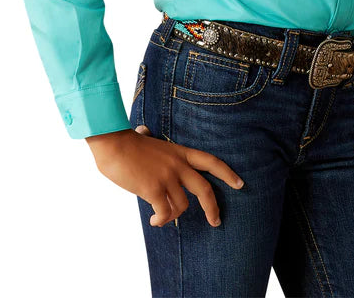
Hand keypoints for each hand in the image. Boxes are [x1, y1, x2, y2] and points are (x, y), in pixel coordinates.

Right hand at [86, 124, 244, 227]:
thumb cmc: (125, 142)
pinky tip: (155, 221)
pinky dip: (161, 220)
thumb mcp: (148, 139)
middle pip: (204, 189)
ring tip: (161, 218)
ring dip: (172, 216)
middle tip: (216, 221)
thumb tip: (143, 131)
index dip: (227, 173)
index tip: (240, 183)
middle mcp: (178, 165)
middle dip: (213, 208)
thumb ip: (152, 141)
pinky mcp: (154, 189)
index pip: (210, 161)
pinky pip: (165, 212)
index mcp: (179, 152)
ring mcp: (167, 177)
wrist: (113, 143)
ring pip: (182, 206)